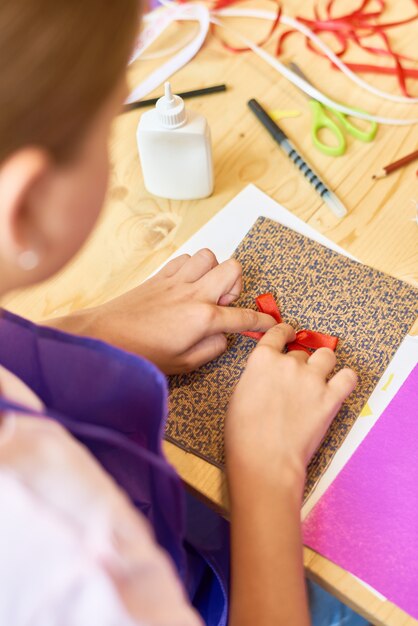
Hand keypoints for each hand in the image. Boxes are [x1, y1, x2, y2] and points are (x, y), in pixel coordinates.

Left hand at [50, 249, 275, 373]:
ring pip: (209, 256)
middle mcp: (193, 293)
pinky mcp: (161, 276)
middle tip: (224, 305)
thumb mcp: (183, 364)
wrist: (103, 337)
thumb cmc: (141, 354)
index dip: (261, 322)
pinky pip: (187, 258)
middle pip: (233, 269)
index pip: (243, 317)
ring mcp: (176, 281)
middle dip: (237, 286)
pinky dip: (193, 267)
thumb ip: (211, 349)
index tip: (271, 324)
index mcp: (202, 318)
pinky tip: (186, 286)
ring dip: (213, 272)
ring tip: (205, 292)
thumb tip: (223, 338)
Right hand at [225, 324, 356, 494]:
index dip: (285, 331)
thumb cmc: (244, 433)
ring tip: (321, 376)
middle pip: (301, 352)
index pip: (278, 332)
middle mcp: (289, 363)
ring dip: (324, 364)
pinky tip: (340, 384)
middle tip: (296, 380)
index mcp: (262, 359)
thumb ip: (257, 375)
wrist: (264, 458)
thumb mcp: (240, 393)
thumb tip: (268, 374)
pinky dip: (346, 379)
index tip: (289, 333)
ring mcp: (313, 379)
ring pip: (327, 356)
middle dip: (300, 363)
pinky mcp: (331, 398)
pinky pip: (349, 377)